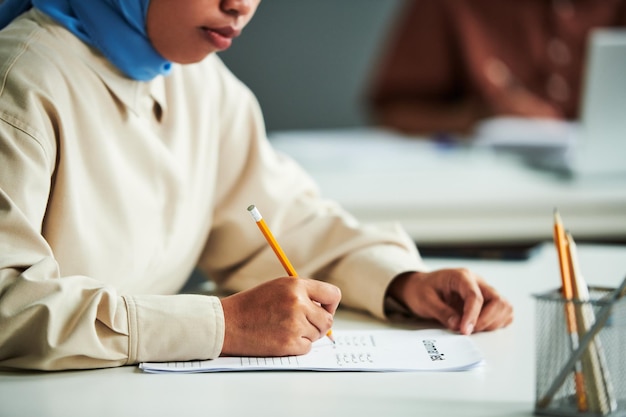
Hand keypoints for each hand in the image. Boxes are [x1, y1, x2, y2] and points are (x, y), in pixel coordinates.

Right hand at [220, 277, 340, 356]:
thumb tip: (326, 310)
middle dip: (318, 324)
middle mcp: (298, 303)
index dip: (330, 305)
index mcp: (296, 285)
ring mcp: (295, 324)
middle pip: (327, 320)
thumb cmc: (252, 305)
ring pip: (317, 335)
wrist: (228, 323)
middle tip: (301, 325)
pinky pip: (306, 348)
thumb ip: (303, 294)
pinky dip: (296, 346)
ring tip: (283, 329)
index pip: (332, 295)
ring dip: (305, 335)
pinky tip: (279, 338)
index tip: (323, 310)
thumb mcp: (278, 288)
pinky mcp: (290, 343)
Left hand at [386, 269, 512, 333]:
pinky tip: (480, 327)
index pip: (475, 296)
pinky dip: (496, 322)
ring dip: (492, 322)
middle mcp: (477, 282)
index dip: (472, 316)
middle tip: (467, 330)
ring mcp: (484, 291)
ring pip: (504, 307)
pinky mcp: (486, 301)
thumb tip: (457, 325)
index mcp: (461, 277)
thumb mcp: (425, 300)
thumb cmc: (422, 290)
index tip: (465, 331)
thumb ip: (441, 312)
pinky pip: (503, 312)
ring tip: (472, 328)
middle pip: (497, 301)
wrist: (420, 286)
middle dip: (485, 320)